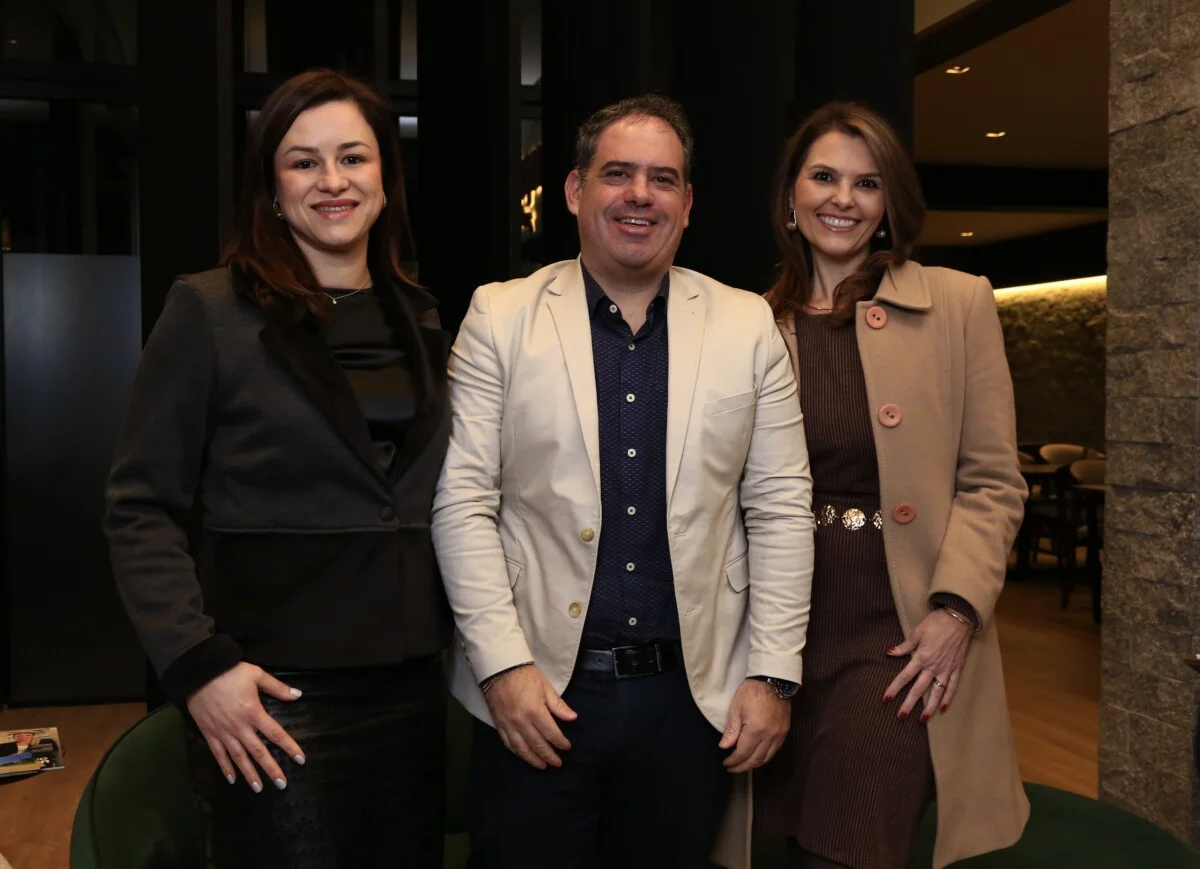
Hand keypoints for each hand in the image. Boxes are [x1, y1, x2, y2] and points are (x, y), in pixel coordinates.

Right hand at [185, 662, 304, 792]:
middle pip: (259, 752)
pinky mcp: (210, 734)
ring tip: (259, 788)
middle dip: (271, 769)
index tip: (300, 760)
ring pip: (239, 758)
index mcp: (253, 713)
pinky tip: (232, 779)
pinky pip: (219, 755)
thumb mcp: (257, 675)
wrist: (199, 673)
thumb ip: (278, 687)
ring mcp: (223, 733)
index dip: (289, 747)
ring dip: (250, 774)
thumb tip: (298, 695)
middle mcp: (239, 727)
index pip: (276, 734)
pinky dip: (225, 768)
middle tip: (282, 784)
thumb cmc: (230, 672)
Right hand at [483, 665, 577, 769]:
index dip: (560, 742)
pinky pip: (509, 744)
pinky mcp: (499, 725)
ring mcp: (508, 725)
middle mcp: (521, 721)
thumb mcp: (546, 687)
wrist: (500, 669)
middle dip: (549, 755)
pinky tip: (525, 757)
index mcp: (534, 711)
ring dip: (533, 759)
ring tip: (543, 766)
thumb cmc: (525, 676)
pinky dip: (518, 753)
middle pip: (537, 744)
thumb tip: (572, 718)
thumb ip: (558, 705)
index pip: (551, 733)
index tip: (567, 747)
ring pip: (522, 748)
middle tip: (558, 763)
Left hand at [719, 679, 790, 772]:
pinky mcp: (785, 732)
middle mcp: (770, 736)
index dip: (733, 761)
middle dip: (742, 766)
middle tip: (731, 768)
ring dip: (754, 764)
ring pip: (766, 758)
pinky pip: (774, 750)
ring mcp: (779, 735)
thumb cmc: (752, 691)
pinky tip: (756, 756)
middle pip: (756, 759)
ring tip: (742, 765)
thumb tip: (724, 747)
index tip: (725, 763)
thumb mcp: (736, 708)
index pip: (743, 753)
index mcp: (756, 729)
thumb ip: (731, 730)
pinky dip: (764, 757)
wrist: (773, 680)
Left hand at [883, 609, 972, 722]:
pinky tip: (943, 708)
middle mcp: (933, 667)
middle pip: (918, 689)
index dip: (894, 688)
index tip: (886, 699)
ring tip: (923, 720)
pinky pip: (952, 687)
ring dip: (929, 707)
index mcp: (921, 657)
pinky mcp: (957, 669)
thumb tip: (889, 652)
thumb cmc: (936, 623)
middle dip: (909, 704)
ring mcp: (946, 669)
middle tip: (901, 717)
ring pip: (936, 692)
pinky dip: (948, 698)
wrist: (959, 618)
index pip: (904, 677)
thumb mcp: (917, 632)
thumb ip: (905, 646)